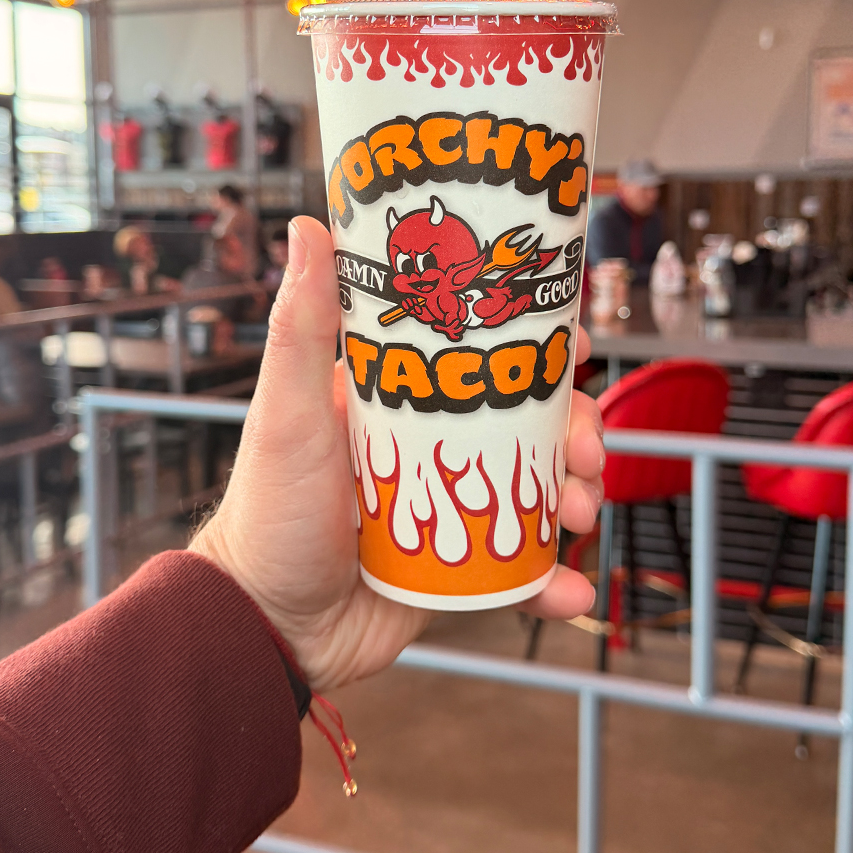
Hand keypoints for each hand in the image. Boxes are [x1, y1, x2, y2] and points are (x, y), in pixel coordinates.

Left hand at [191, 216, 600, 689]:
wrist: (268, 626)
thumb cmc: (267, 513)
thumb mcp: (288, 413)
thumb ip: (302, 328)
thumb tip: (308, 226)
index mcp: (400, 400)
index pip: (483, 355)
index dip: (537, 348)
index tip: (575, 345)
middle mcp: (432, 446)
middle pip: (530, 422)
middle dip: (575, 430)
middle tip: (585, 451)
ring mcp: (452, 505)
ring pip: (539, 487)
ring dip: (576, 495)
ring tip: (578, 513)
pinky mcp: (461, 567)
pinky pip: (523, 567)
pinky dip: (553, 576)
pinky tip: (571, 585)